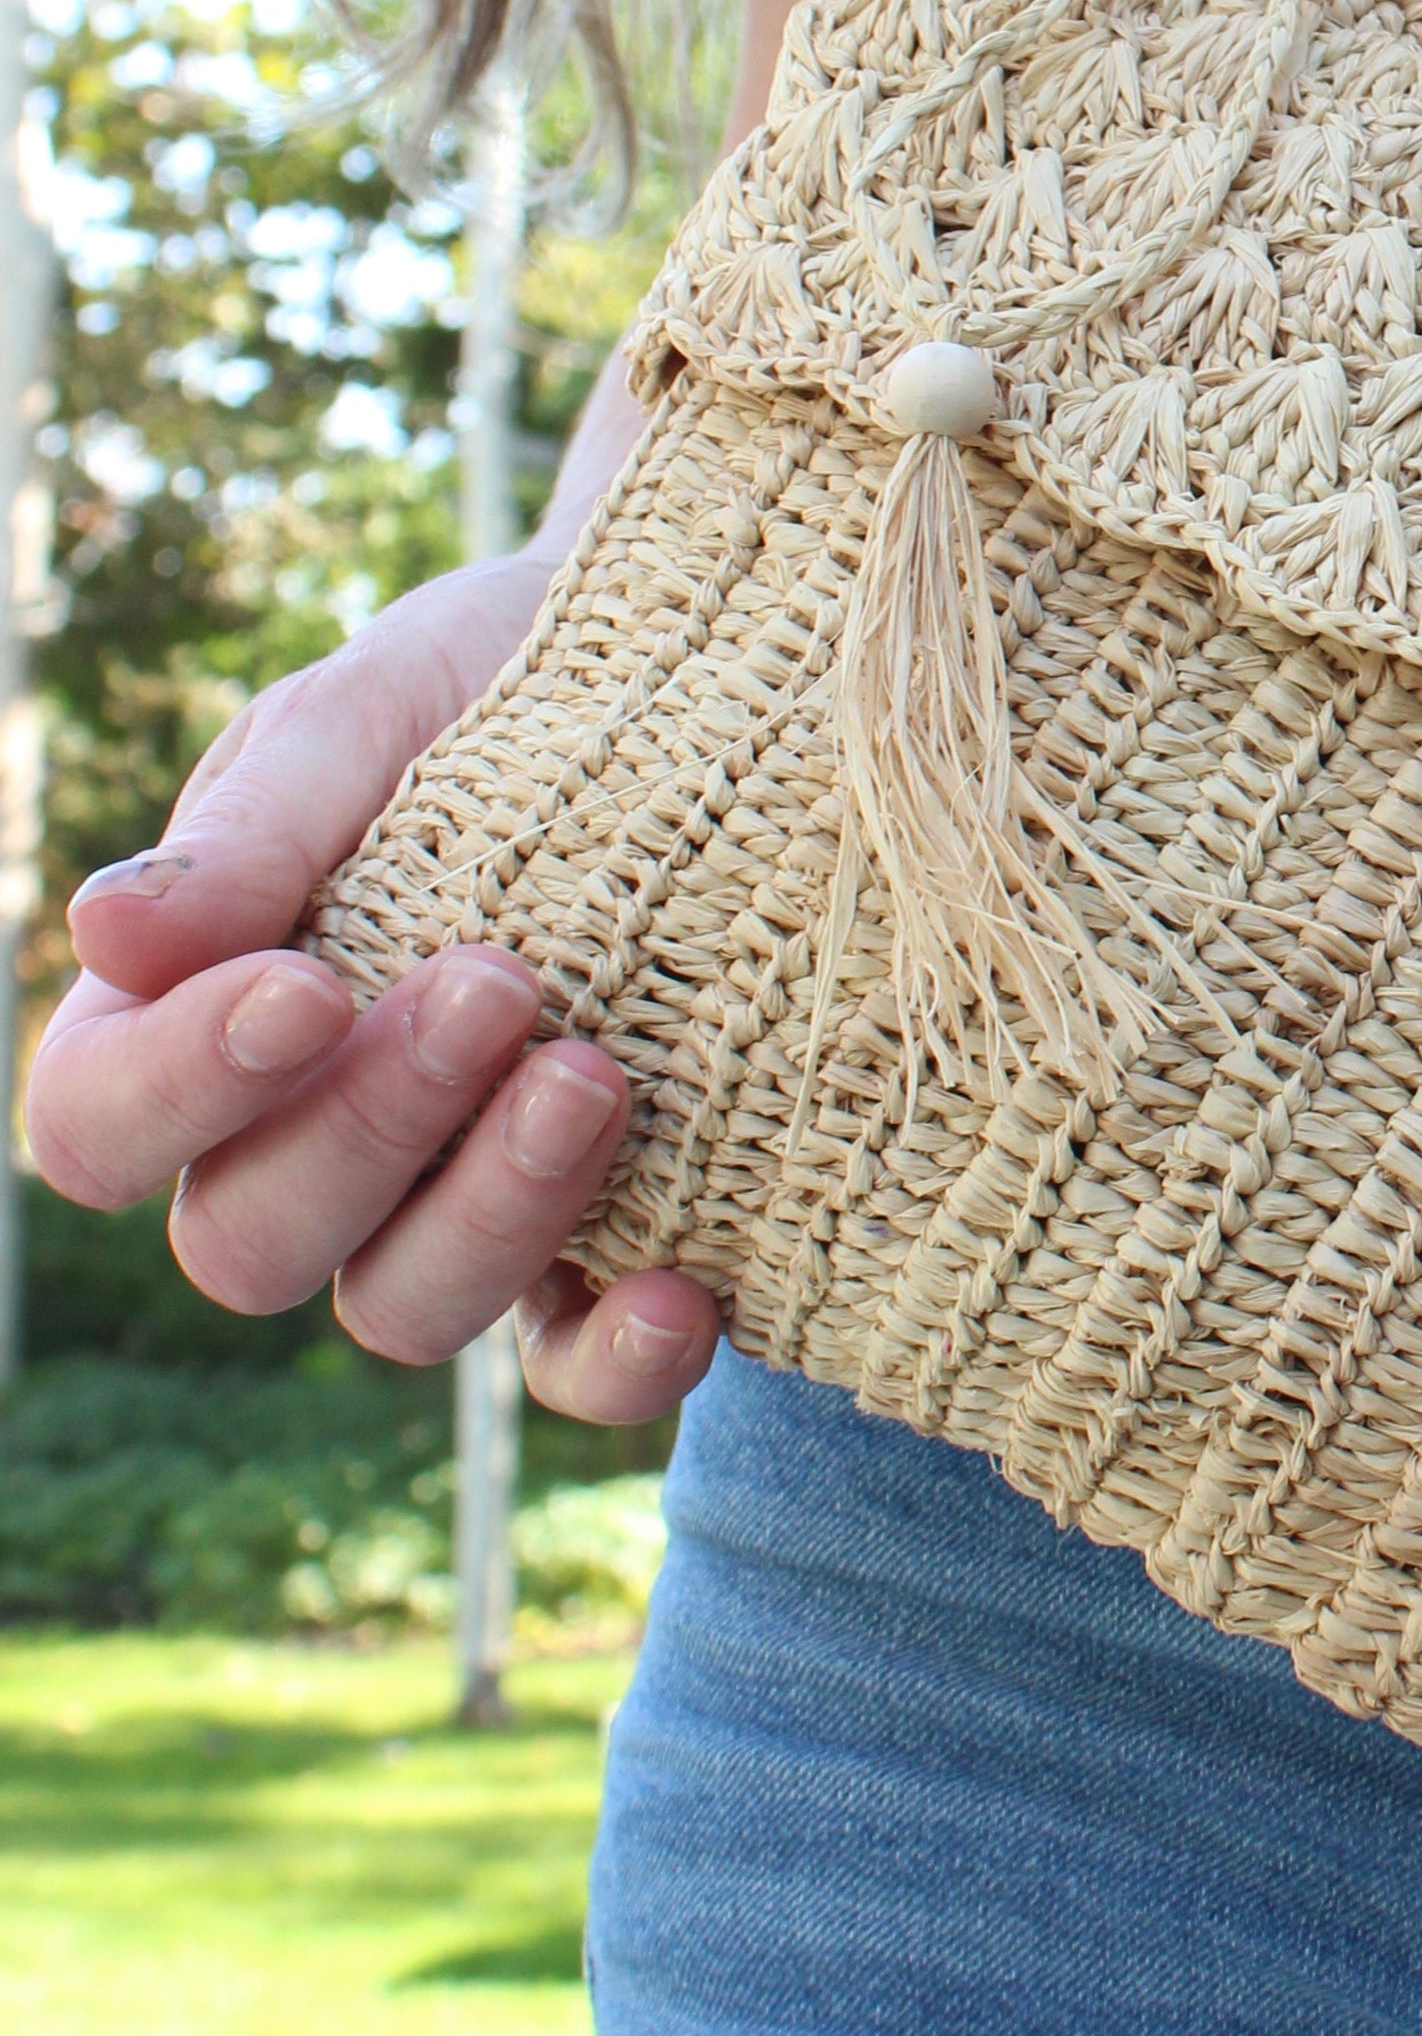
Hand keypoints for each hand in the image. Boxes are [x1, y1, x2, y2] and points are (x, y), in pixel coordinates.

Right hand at [29, 552, 711, 1423]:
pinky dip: (616, 1359)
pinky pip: (570, 1369)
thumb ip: (257, 824)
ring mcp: (450, 1204)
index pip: (98, 1125)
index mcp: (194, 1018)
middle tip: (501, 983)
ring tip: (596, 1076)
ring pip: (402, 1309)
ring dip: (493, 1214)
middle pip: (253, 1241)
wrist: (708, 665)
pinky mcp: (600, 1242)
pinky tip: (683, 1290)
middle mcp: (304, 1140)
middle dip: (371, 1125)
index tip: (309, 987)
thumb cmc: (492, 685)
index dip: (179, 1090)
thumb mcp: (373, 714)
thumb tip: (107, 928)